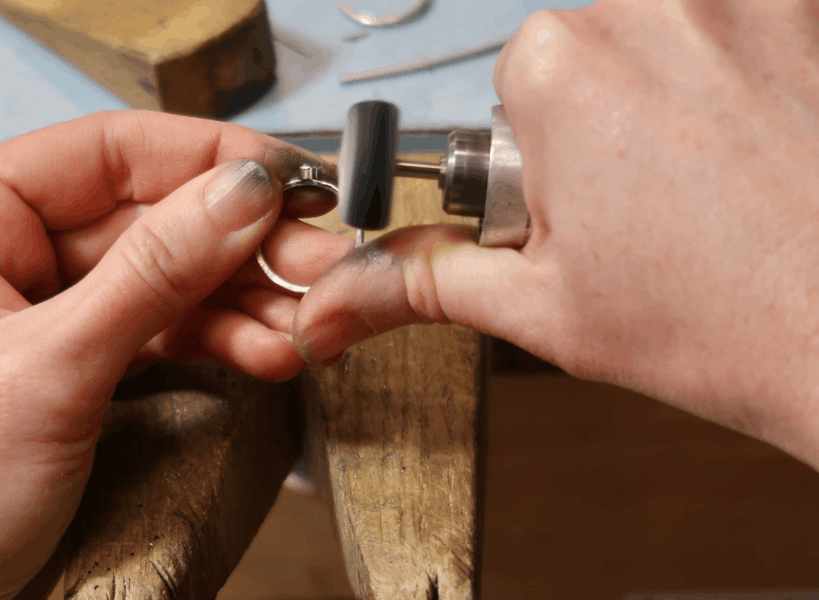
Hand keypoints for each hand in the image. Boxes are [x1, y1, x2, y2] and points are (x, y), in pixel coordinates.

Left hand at [0, 111, 346, 598]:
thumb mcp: (48, 374)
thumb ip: (154, 273)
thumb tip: (238, 193)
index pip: (90, 154)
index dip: (197, 157)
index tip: (279, 171)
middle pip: (133, 219)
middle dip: (232, 242)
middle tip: (311, 253)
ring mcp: (19, 316)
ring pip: (149, 281)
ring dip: (233, 300)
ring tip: (300, 319)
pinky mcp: (54, 369)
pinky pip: (142, 334)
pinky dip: (205, 342)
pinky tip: (261, 348)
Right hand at [293, 0, 818, 467]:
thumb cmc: (726, 327)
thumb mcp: (542, 309)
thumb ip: (425, 280)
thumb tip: (341, 291)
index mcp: (561, 71)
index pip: (522, 78)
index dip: (551, 150)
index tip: (588, 197)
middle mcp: (652, 7)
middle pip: (602, 46)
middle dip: (614, 115)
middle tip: (657, 202)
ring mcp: (751, 0)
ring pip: (683, 32)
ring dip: (690, 90)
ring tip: (723, 182)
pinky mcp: (818, 13)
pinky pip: (765, 28)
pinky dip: (768, 79)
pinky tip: (776, 152)